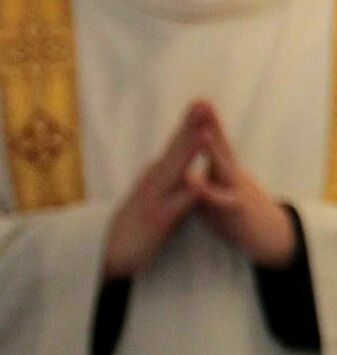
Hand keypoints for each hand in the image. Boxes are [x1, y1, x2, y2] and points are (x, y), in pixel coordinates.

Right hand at [101, 113, 204, 278]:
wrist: (114, 252)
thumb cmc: (140, 219)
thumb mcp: (158, 190)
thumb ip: (171, 173)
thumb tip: (183, 153)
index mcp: (158, 174)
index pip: (177, 144)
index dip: (190, 124)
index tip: (203, 102)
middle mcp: (154, 181)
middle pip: (175, 150)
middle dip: (189, 127)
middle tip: (201, 103)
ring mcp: (154, 199)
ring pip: (174, 173)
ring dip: (188, 153)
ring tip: (203, 133)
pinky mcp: (156, 221)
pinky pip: (174, 207)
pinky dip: (186, 195)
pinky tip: (198, 185)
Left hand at [187, 103, 297, 267]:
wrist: (272, 238)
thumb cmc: (241, 216)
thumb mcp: (221, 193)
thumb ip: (207, 179)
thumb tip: (188, 169)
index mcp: (225, 173)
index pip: (214, 144)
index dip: (204, 124)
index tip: (196, 103)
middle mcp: (233, 177)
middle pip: (222, 147)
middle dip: (212, 125)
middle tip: (203, 103)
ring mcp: (238, 192)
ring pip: (224, 169)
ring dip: (214, 151)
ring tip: (203, 132)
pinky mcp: (238, 211)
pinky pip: (223, 201)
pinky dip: (210, 193)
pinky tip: (197, 184)